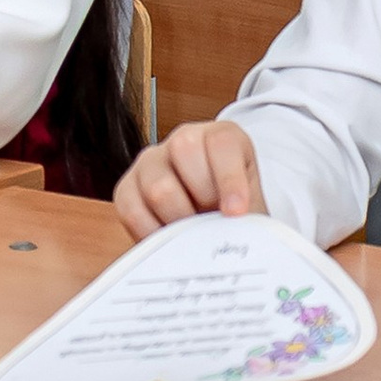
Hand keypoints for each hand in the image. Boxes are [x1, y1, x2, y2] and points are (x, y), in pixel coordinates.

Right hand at [111, 116, 266, 237]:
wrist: (216, 225)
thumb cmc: (234, 214)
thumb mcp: (252, 209)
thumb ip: (251, 217)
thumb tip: (245, 234)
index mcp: (221, 137)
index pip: (221, 142)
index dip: (229, 178)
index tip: (236, 212)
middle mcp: (184, 141)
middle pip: (183, 152)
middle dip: (202, 198)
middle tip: (213, 223)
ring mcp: (151, 162)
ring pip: (157, 186)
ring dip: (178, 220)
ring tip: (193, 235)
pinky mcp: (128, 189)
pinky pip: (132, 210)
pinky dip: (152, 233)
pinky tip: (170, 242)